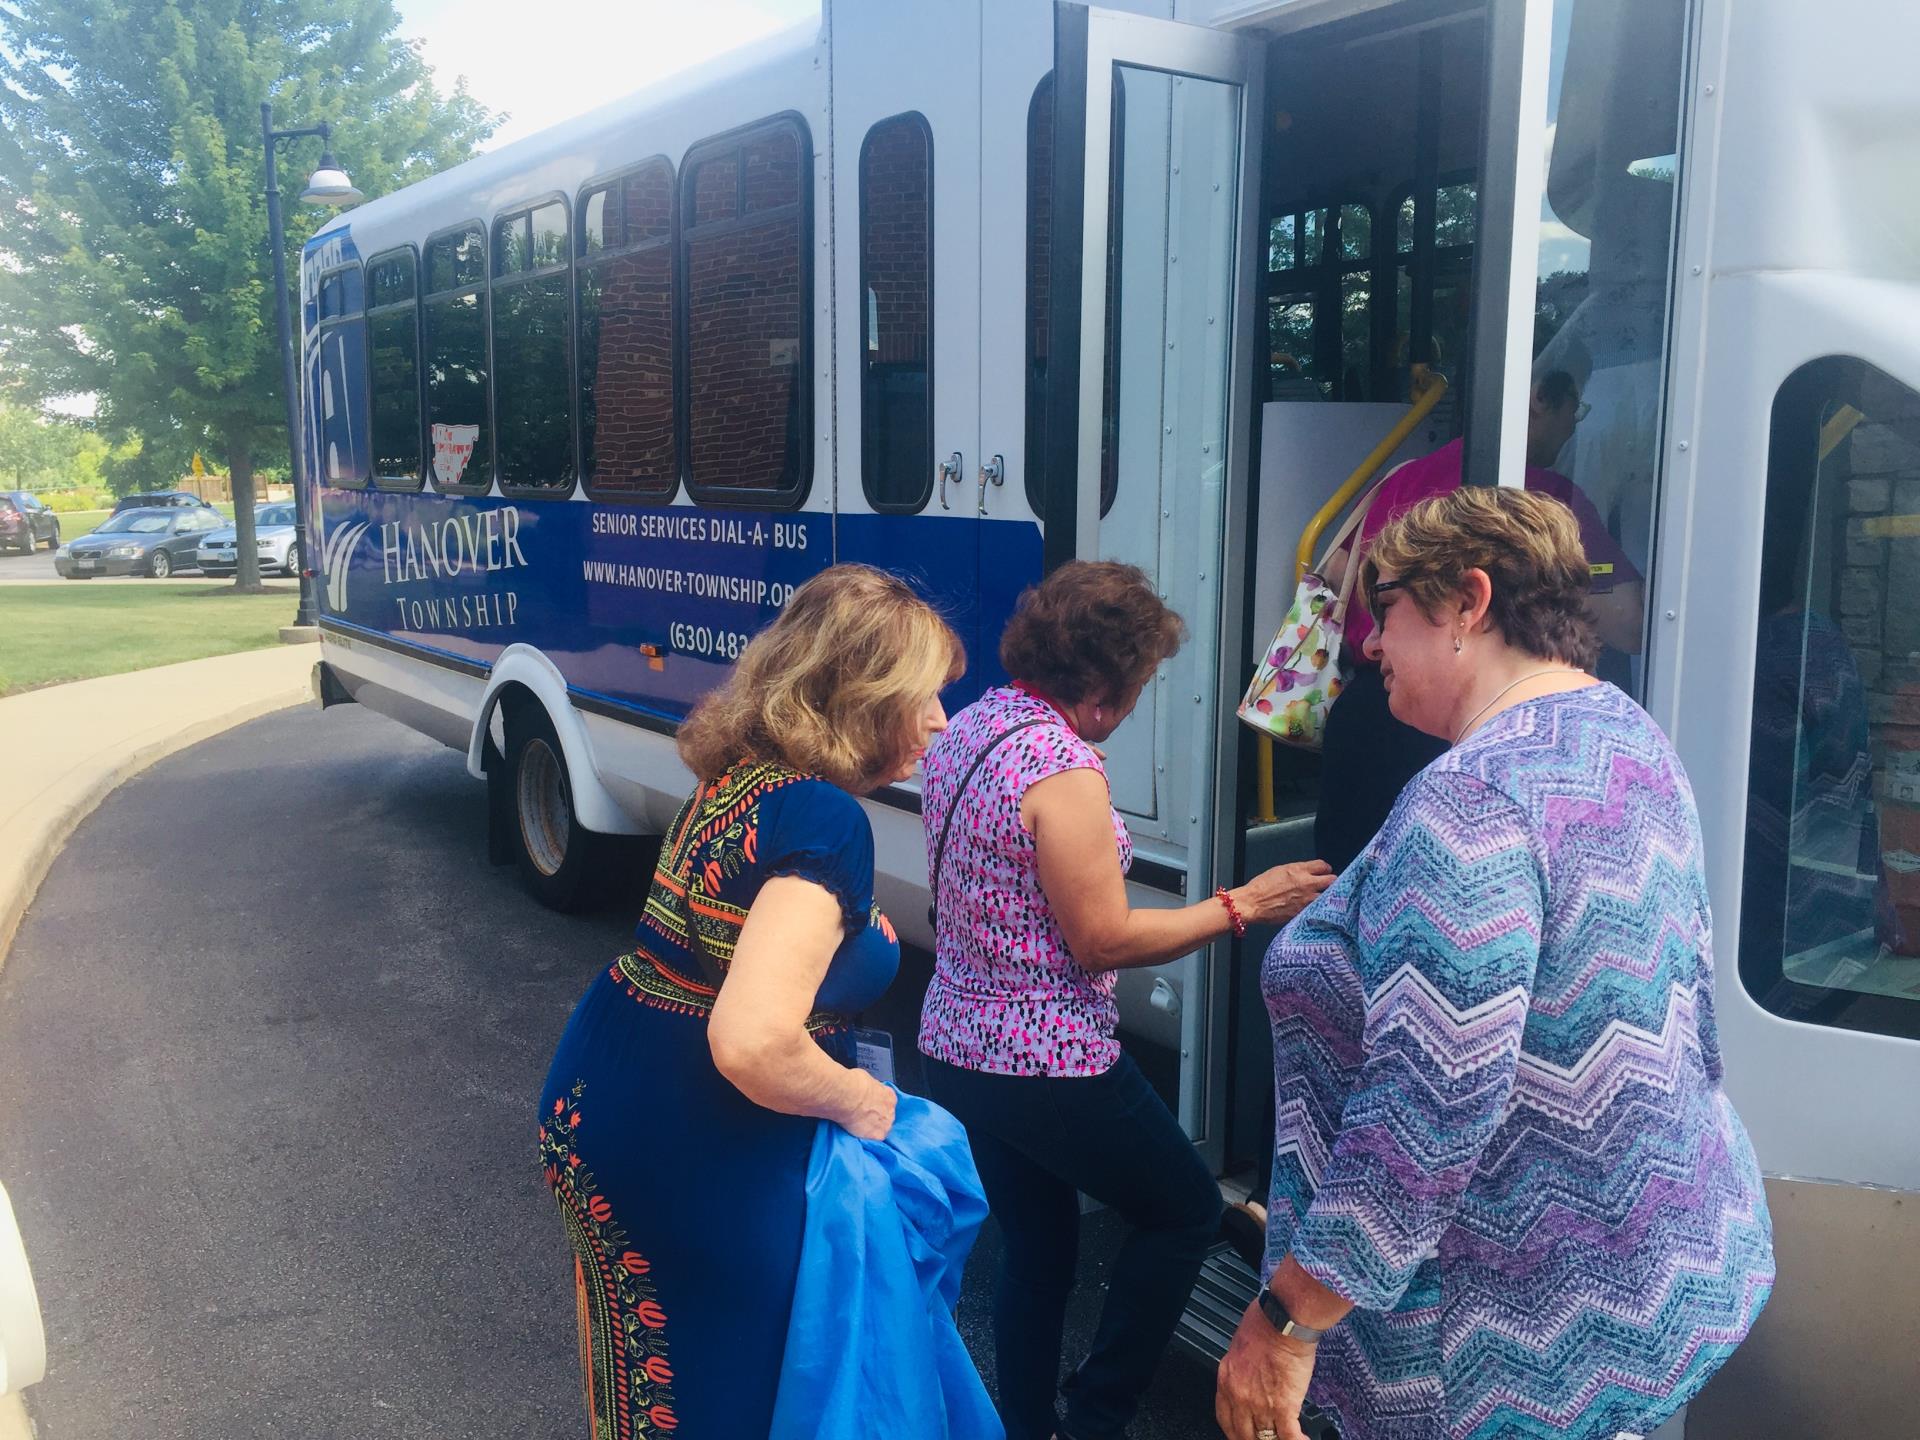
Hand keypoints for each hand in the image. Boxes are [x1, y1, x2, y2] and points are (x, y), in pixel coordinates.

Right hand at [840, 1075, 896, 1140]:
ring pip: (881, 1129)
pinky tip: (858, 1134)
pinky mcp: (878, 1135)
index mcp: (889, 1095)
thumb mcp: (865, 1080)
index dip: (878, 1105)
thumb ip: (870, 1089)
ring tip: (858, 1126)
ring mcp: (886, 1123)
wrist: (846, 1096)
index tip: (870, 1106)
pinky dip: (867, 1138)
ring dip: (872, 1128)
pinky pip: (874, 1139)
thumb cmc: (852, 1085)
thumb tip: (865, 1090)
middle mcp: (890, 1110)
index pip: (888, 1102)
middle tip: (862, 1116)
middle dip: (876, 1117)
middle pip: (886, 1116)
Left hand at [1215, 1298, 1316, 1439]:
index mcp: (1227, 1380)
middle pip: (1243, 1434)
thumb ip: (1242, 1369)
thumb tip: (1251, 1376)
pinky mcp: (1284, 1407)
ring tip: (1286, 1438)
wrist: (1284, 1321)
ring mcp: (1260, 1405)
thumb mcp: (1240, 1347)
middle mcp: (1240, 1396)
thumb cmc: (1265, 1323)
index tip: (1242, 1434)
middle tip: (1265, 1439)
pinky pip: (1289, 1437)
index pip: (1225, 1418)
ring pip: (1265, 1439)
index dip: (1234, 1431)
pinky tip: (1304, 1439)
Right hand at [1232, 861, 1334, 926]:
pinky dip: (1318, 908)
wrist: (1253, 903)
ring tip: (1323, 897)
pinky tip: (1314, 908)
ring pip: (1329, 896)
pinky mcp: (1304, 912)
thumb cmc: (1261, 887)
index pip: (1323, 865)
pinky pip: (1318, 909)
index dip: (1324, 869)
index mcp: (1299, 870)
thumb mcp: (1280, 870)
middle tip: (1327, 884)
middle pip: (1332, 880)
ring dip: (1327, 896)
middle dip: (1331, 881)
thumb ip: (1298, 870)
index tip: (1324, 872)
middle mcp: (1306, 884)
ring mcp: (1307, 900)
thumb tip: (1308, 872)